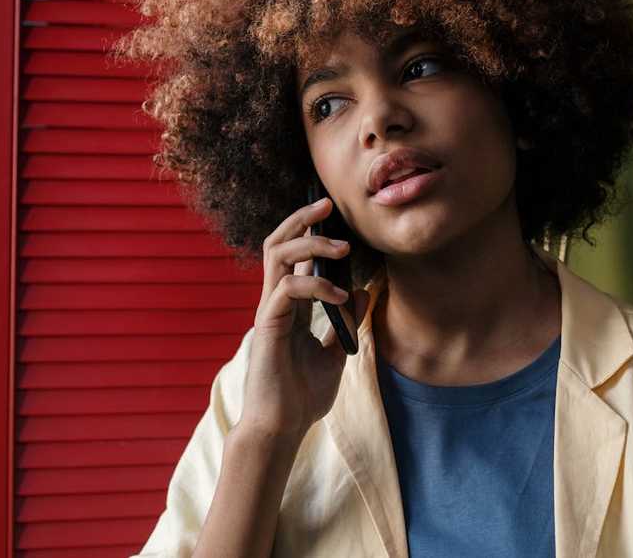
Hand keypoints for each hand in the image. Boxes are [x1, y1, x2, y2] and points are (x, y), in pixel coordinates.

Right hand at [236, 197, 369, 441]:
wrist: (282, 426)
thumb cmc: (302, 394)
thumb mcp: (335, 352)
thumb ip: (346, 322)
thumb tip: (365, 292)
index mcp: (288, 304)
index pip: (292, 253)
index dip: (309, 229)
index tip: (333, 213)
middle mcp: (275, 301)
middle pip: (277, 242)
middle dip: (301, 219)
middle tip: (327, 205)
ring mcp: (269, 311)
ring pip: (276, 255)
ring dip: (310, 243)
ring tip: (342, 247)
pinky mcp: (268, 326)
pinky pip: (287, 289)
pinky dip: (316, 286)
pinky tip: (341, 299)